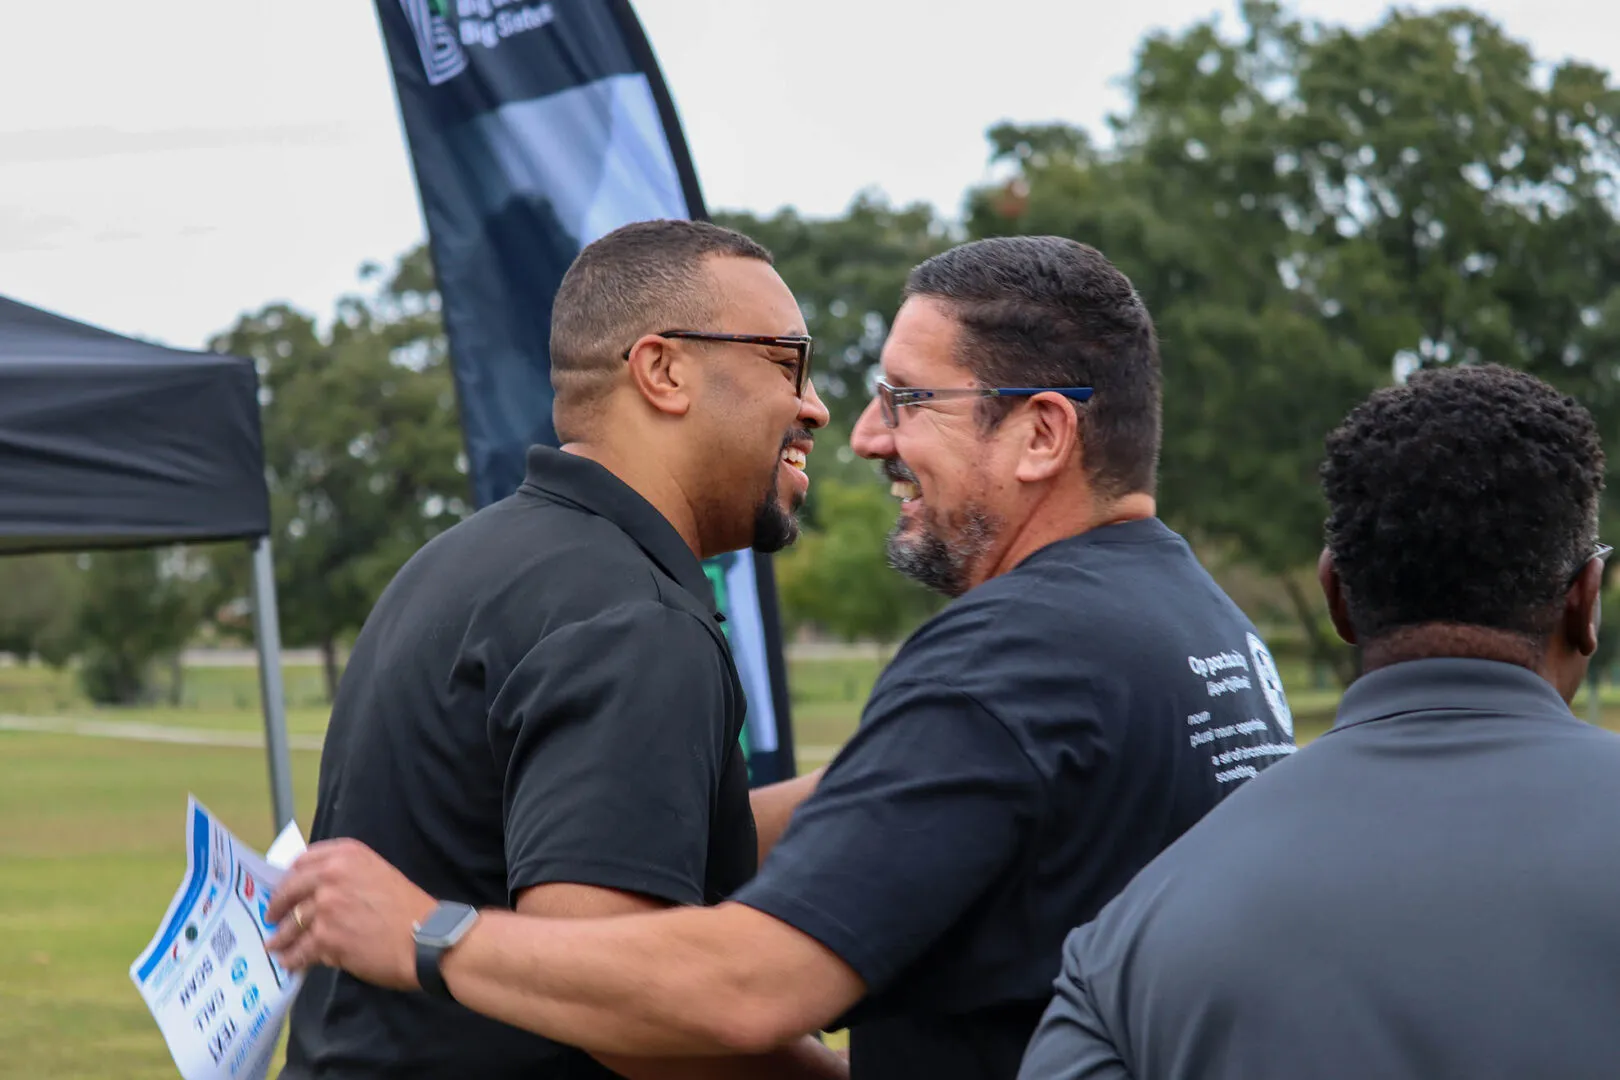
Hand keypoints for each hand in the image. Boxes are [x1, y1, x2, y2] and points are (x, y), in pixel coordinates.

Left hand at [264, 838, 437, 990]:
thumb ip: (346, 877)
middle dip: (277, 907)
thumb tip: (315, 895)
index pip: (302, 861)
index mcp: (348, 854)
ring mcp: (326, 906)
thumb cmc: (409, 910)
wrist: (427, 939)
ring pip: (291, 923)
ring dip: (281, 938)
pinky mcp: (325, 937)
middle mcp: (332, 874)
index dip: (288, 878)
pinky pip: (299, 950)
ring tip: (275, 946)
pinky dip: (293, 959)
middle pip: (289, 890)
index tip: (283, 889)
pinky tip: (291, 964)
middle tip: (272, 918)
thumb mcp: (378, 875)